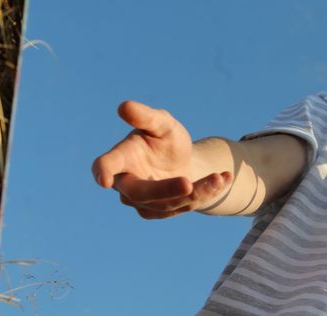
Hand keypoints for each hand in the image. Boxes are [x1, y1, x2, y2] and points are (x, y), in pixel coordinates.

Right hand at [92, 101, 232, 218]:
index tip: (104, 180)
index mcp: (121, 158)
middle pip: (140, 193)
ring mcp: (142, 202)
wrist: (180, 161)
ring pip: (167, 203)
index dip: (103, 171)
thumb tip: (124, 106)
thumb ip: (144, 117)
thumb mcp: (161, 123)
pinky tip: (223, 179)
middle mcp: (127, 184)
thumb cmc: (164, 138)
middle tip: (188, 183)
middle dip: (165, 190)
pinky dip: (205, 193)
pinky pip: (182, 206)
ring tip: (219, 177)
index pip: (106, 165)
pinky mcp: (160, 212)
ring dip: (196, 191)